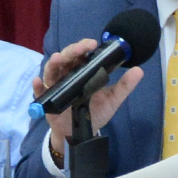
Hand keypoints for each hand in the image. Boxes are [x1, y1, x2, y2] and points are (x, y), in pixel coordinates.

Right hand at [35, 39, 146, 166]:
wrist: (83, 132)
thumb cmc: (95, 111)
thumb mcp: (112, 99)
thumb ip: (124, 86)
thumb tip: (139, 70)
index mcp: (82, 71)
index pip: (81, 54)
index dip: (84, 46)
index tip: (93, 44)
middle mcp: (67, 75)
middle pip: (66, 58)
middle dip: (72, 51)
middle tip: (81, 48)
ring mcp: (56, 86)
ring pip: (52, 70)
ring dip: (54, 63)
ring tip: (57, 58)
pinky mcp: (48, 100)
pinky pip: (39, 92)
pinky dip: (38, 86)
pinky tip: (39, 82)